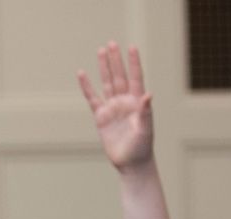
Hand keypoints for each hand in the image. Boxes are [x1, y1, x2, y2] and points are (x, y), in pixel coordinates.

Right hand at [78, 43, 153, 172]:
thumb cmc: (142, 147)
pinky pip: (92, 99)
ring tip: (101, 51)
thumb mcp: (146, 130)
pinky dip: (87, 87)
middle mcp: (125, 102)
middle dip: (116, 60)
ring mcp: (113, 108)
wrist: (131, 163)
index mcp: (137, 102)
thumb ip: (146, 112)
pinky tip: (82, 74)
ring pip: (107, 83)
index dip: (133, 62)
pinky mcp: (101, 117)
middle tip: (112, 44)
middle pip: (119, 76)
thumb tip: (148, 95)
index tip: (131, 47)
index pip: (135, 77)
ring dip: (104, 68)